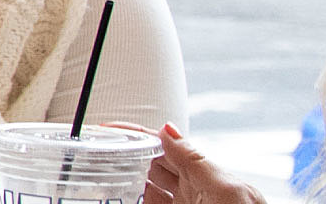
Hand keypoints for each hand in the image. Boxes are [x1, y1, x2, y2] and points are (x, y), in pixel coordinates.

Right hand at [106, 122, 268, 203]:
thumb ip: (195, 160)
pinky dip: (136, 201)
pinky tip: (123, 200)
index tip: (108, 129)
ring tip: (103, 178)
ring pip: (148, 192)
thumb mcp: (225, 189)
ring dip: (128, 184)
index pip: (165, 146)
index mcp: (205, 174)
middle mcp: (193, 192)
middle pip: (152, 167)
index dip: (138, 135)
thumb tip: (169, 129)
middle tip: (100, 154)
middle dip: (127, 157)